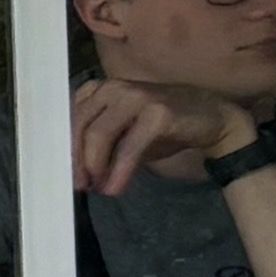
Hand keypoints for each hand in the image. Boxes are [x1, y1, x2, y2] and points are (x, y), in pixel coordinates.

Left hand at [73, 77, 258, 193]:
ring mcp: (135, 96)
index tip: (63, 175)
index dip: (64, 148)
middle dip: (76, 160)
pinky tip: (115, 188)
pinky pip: (129, 146)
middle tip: (79, 186)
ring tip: (98, 189)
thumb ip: (98, 145)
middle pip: (80, 126)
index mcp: (98, 90)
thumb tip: (75, 173)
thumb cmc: (162, 127)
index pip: (69, 119)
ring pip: (99, 134)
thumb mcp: (123, 134)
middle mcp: (113, 87)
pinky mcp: (157, 111)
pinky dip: (119, 171)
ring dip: (94, 167)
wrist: (213, 118)